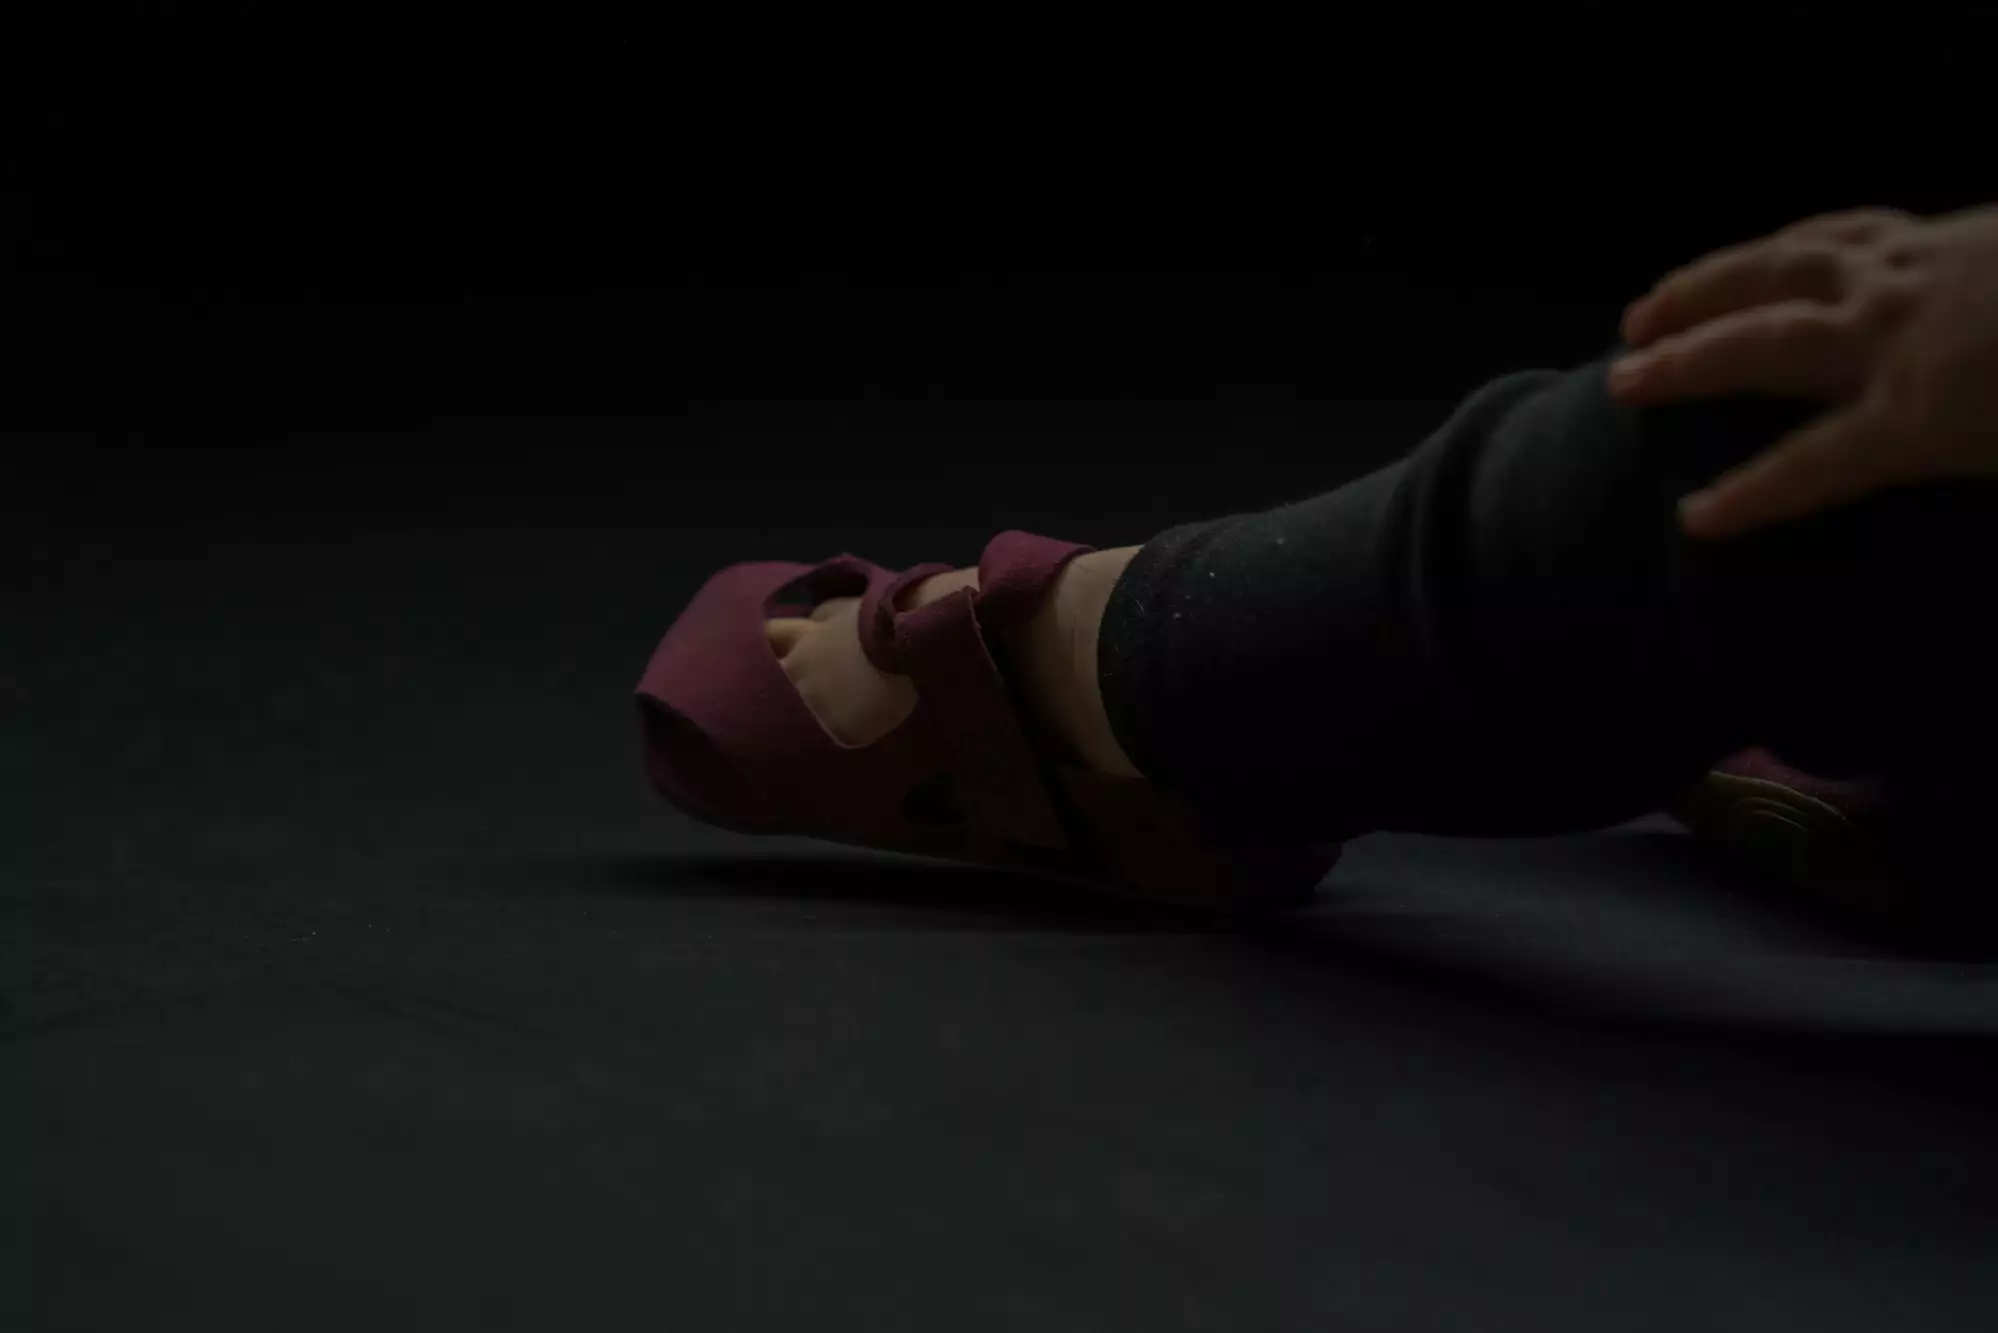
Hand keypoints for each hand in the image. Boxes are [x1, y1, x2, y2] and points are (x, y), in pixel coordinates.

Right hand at [1610, 204, 1997, 537]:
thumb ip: (1950, 479)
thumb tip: (1914, 523)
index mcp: (1917, 415)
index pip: (1809, 465)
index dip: (1746, 496)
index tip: (1690, 518)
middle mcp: (1889, 333)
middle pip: (1763, 348)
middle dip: (1684, 365)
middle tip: (1619, 379)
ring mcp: (1907, 271)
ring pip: (1782, 270)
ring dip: (1702, 288)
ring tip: (1647, 310)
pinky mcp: (1936, 232)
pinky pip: (1839, 231)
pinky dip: (1782, 245)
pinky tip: (1756, 255)